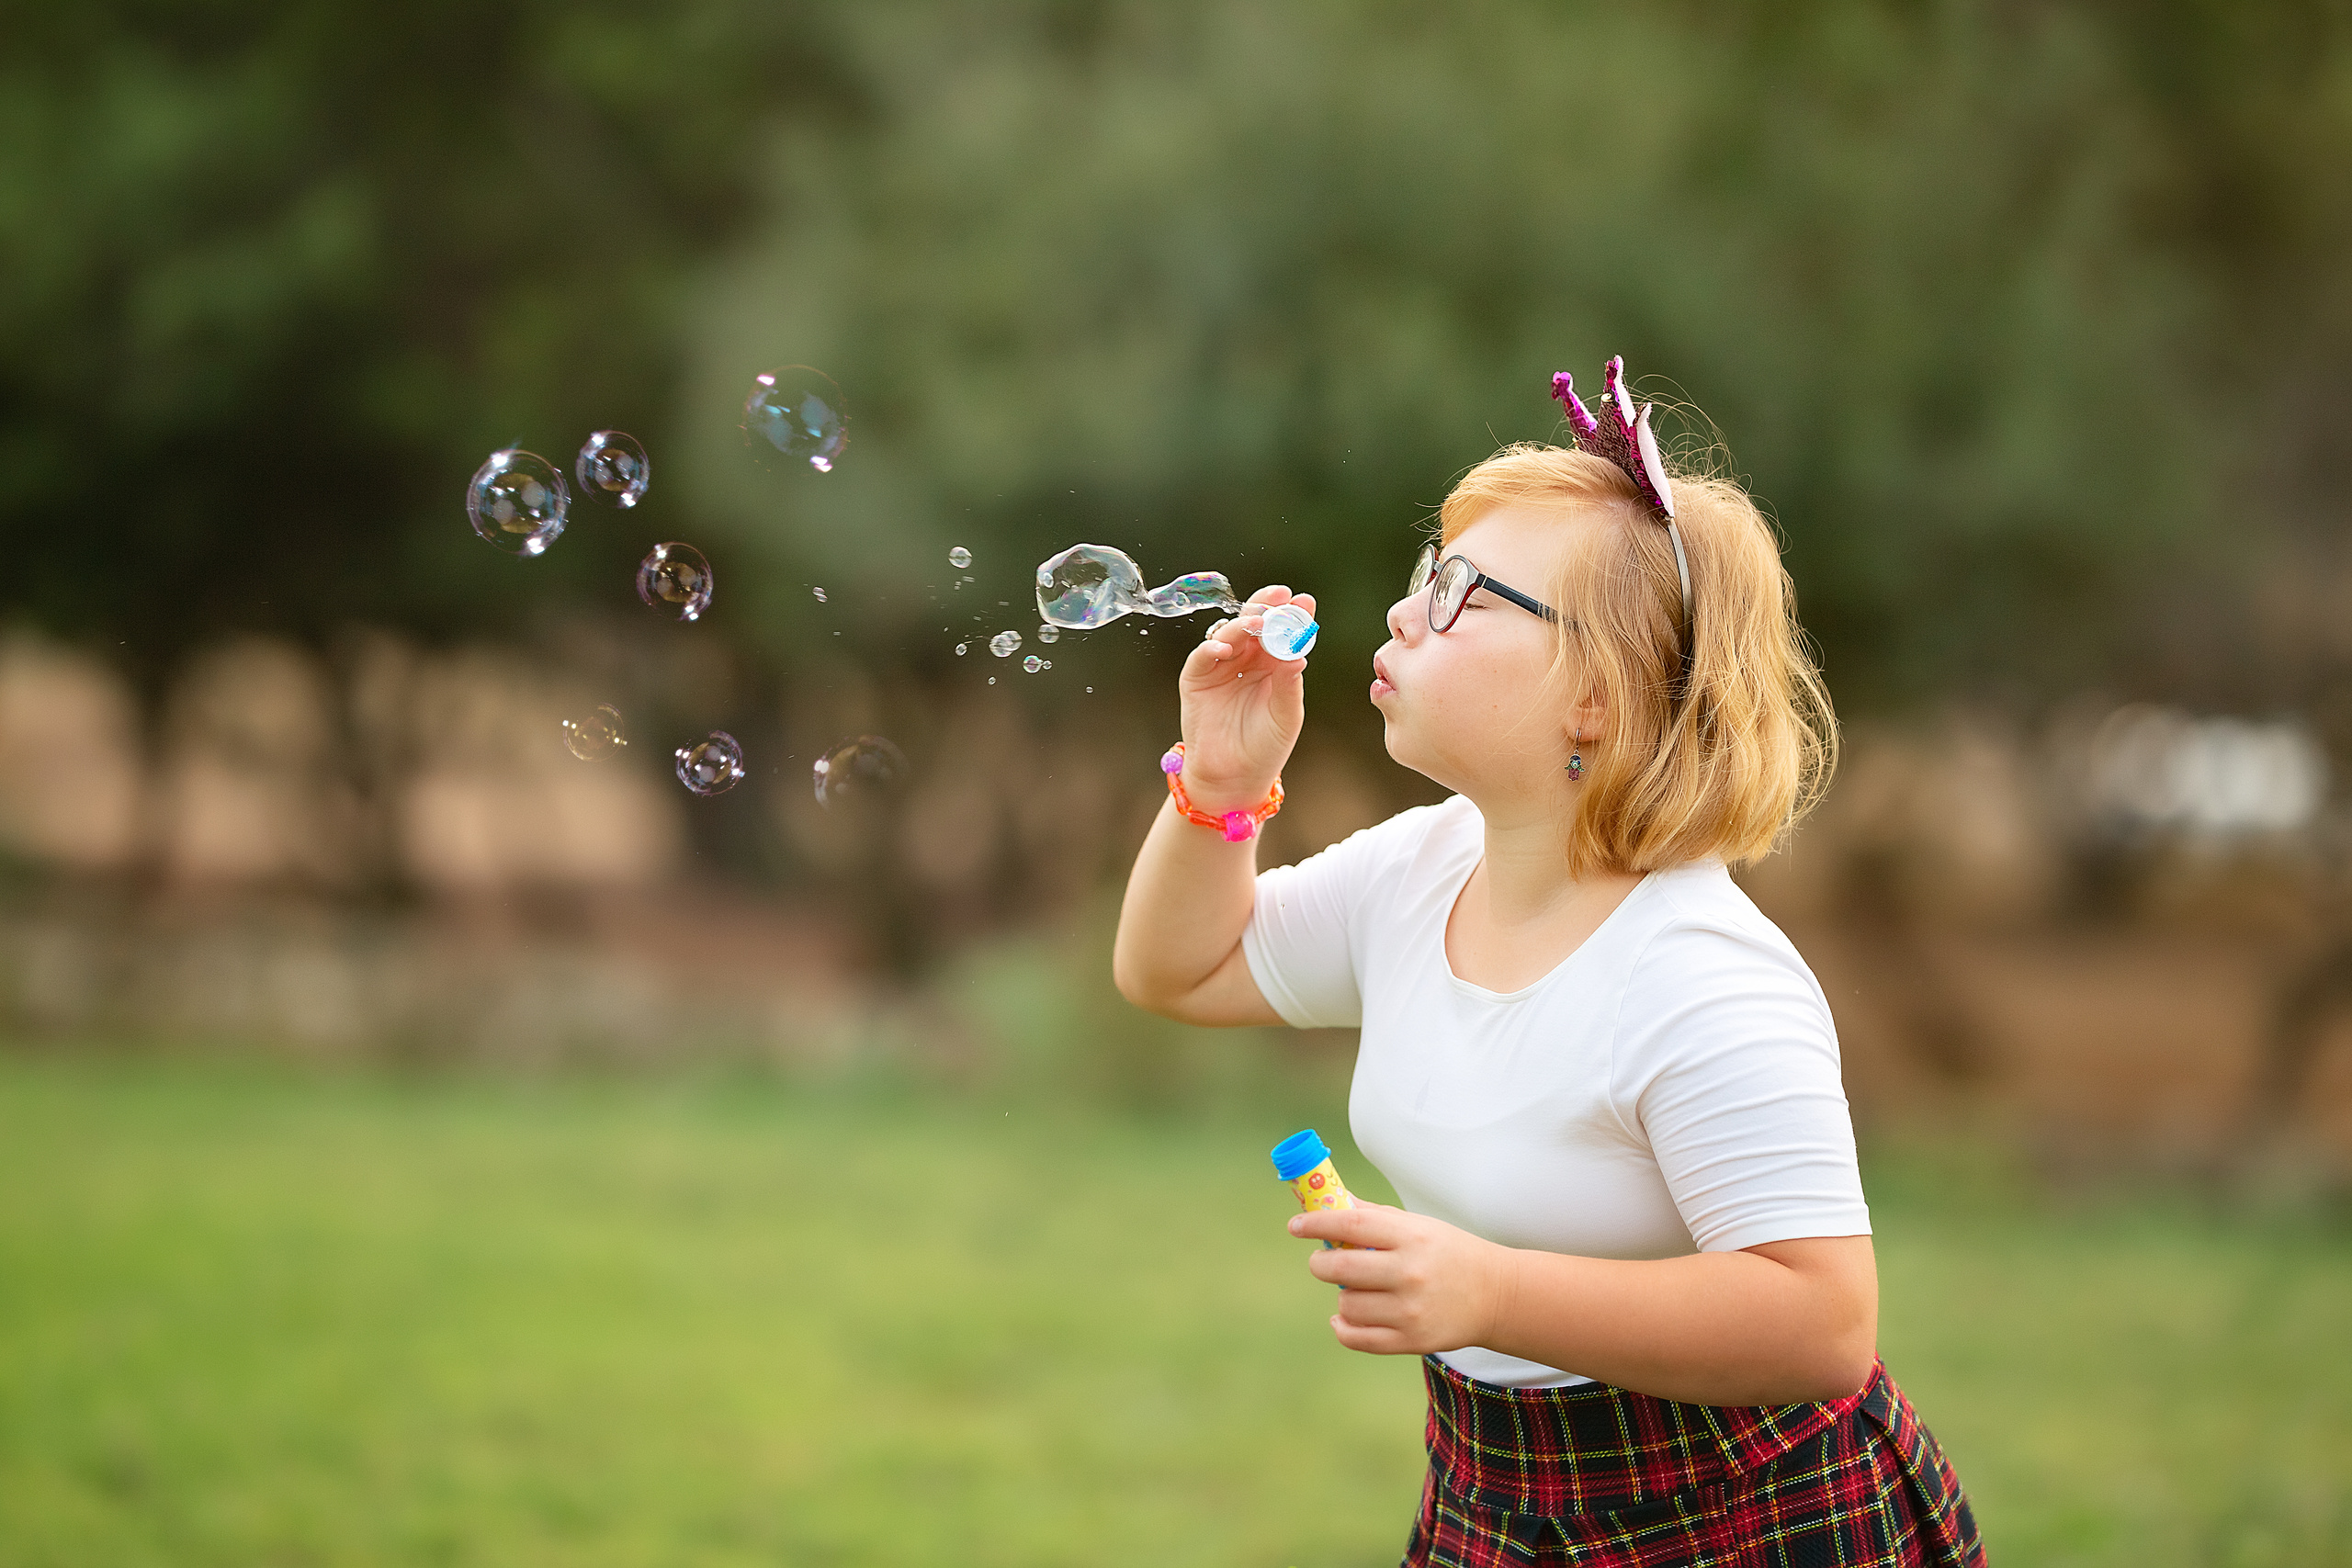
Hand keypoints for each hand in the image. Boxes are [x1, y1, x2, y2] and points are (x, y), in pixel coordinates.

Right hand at [1176, 585, 1315, 812]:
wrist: (1235, 777)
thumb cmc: (1266, 746)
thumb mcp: (1286, 715)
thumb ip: (1290, 684)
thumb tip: (1299, 653)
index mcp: (1272, 664)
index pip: (1282, 632)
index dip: (1292, 614)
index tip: (1305, 601)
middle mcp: (1246, 659)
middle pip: (1254, 624)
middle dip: (1266, 607)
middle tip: (1280, 596)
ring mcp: (1220, 666)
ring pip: (1229, 633)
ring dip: (1242, 624)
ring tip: (1258, 623)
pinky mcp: (1196, 678)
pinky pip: (1202, 656)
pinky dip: (1212, 647)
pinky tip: (1226, 646)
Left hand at [1290, 1201, 1516, 1355]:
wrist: (1496, 1295)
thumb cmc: (1448, 1253)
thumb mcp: (1417, 1225)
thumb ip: (1371, 1216)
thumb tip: (1325, 1201)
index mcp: (1412, 1236)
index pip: (1351, 1224)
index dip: (1316, 1223)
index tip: (1297, 1226)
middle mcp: (1410, 1273)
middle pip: (1341, 1267)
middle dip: (1321, 1262)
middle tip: (1322, 1260)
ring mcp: (1410, 1311)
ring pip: (1346, 1303)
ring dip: (1343, 1295)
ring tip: (1359, 1289)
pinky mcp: (1411, 1341)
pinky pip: (1355, 1337)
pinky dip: (1342, 1326)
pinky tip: (1345, 1316)